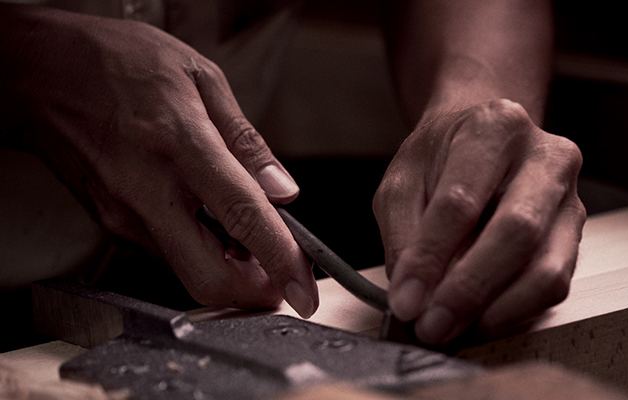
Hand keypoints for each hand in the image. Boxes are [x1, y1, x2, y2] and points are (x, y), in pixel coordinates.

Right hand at [0, 6, 317, 315]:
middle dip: (257, 292)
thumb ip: (247, 141)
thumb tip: (284, 191)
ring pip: (189, 271)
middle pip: (209, 277)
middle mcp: (147, 192)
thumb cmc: (116, 62)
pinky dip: (202, 251)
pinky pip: (169, 253)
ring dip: (231, 269)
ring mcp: (123, 215)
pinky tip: (215, 223)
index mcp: (180, 145)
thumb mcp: (200, 78)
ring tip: (253, 236)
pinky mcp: (111, 224)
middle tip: (285, 276)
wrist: (38, 68)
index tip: (305, 287)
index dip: (280, 260)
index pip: (243, 218)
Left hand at [374, 99, 585, 343]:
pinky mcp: (575, 234)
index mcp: (496, 126)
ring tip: (454, 327)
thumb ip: (404, 234)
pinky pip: (555, 284)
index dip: (430, 256)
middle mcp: (547, 157)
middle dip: (469, 288)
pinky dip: (515, 310)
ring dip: (497, 308)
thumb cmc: (444, 157)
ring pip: (546, 267)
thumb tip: (411, 296)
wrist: (486, 140)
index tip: (406, 299)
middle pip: (517, 231)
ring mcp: (570, 197)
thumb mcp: (404, 180)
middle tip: (432, 324)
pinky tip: (480, 318)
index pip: (462, 200)